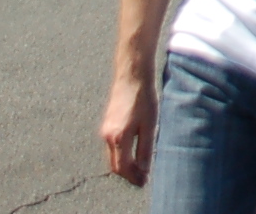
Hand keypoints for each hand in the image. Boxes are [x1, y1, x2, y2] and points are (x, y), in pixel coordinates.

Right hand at [100, 69, 156, 185]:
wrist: (132, 75)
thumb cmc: (143, 97)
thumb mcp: (150, 125)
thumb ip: (145, 148)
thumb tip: (144, 169)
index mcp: (118, 137)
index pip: (123, 167)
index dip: (133, 177)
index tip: (144, 182)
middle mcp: (108, 136)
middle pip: (115, 165)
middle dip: (128, 174)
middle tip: (142, 179)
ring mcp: (105, 130)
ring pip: (112, 156)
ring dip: (124, 165)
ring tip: (139, 169)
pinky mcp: (107, 124)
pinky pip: (111, 147)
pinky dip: (120, 155)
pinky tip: (132, 153)